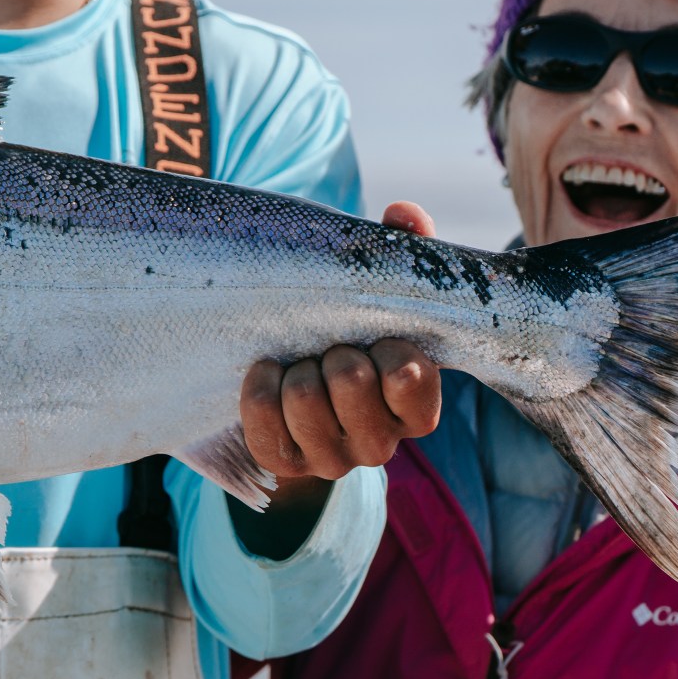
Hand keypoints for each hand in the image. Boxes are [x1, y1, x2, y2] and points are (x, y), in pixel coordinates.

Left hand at [233, 202, 442, 553]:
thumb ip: (403, 248)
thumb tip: (404, 214)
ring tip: (302, 364)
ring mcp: (332, 460)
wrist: (299, 381)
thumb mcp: (383, 292)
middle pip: (350, 378)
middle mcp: (380, 445)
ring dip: (297, 368)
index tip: (380, 339)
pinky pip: (263, 416)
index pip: (411, 381)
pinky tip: (268, 374)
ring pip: (304, 395)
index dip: (390, 351)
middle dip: (334, 350)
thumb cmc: (354, 332)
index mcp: (417, 409)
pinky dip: (260, 386)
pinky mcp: (284, 464)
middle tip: (332, 350)